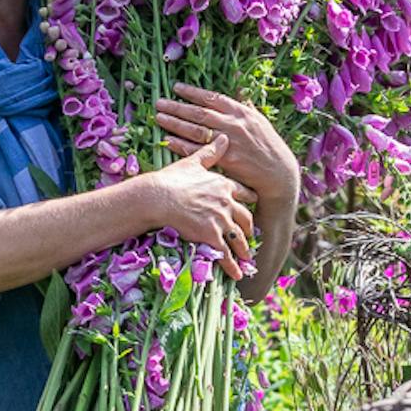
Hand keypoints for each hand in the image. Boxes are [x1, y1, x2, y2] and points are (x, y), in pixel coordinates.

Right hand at [145, 134, 254, 280]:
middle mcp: (226, 202)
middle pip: (245, 219)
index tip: (253, 206)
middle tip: (251, 238)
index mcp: (224, 184)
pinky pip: (226, 254)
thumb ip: (211, 152)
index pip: (245, 194)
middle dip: (249, 230)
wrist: (157, 197)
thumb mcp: (193, 162)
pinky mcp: (211, 235)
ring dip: (244, 251)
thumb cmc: (171, 179)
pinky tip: (237, 274)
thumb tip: (223, 136)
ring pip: (239, 238)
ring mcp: (220, 220)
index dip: (249, 201)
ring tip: (247, 260)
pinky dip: (233, 266)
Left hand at [155, 83, 300, 207]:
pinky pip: (198, 150)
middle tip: (159, 103)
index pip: (212, 98)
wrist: (278, 174)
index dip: (193, 92)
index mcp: (242, 112)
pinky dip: (182, 145)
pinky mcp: (225, 159)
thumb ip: (245, 103)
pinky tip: (168, 140)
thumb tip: (240, 85)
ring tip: (158, 117)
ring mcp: (229, 141)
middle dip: (177, 107)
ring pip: (196, 130)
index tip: (176, 88)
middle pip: (199, 113)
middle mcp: (234, 124)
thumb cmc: (268, 146)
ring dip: (175, 123)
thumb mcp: (259, 120)